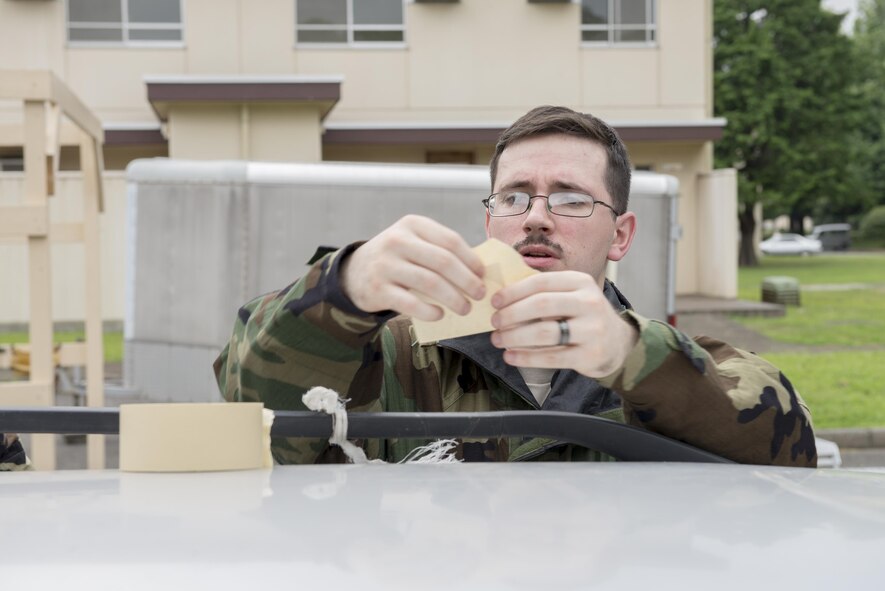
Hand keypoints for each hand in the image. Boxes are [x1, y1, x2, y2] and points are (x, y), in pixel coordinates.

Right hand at [340, 215, 485, 320]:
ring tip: (465, 309)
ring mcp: (386, 265)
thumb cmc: (396, 258)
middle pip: (443, 262)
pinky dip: (430, 312)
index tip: (482, 275)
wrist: (353, 272)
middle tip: (480, 295)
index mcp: (412, 225)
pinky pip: (412, 303)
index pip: (450, 241)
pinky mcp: (378, 290)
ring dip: (454, 299)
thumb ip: (440, 250)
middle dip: (467, 281)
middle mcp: (397, 241)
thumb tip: (479, 272)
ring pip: (431, 283)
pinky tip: (440, 315)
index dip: (471, 260)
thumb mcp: (413, 242)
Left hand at [489, 271, 638, 377]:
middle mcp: (589, 303)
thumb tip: (501, 295)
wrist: (617, 343)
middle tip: (494, 322)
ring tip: (498, 340)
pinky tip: (510, 356)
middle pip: (541, 305)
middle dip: (511, 314)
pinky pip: (551, 357)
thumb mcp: (571, 295)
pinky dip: (525, 357)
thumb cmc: (582, 316)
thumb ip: (544, 292)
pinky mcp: (590, 355)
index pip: (541, 282)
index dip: (514, 291)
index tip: (494, 301)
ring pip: (544, 332)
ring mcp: (592, 330)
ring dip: (514, 337)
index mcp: (581, 282)